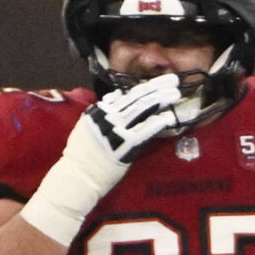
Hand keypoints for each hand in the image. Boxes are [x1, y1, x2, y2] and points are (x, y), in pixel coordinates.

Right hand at [78, 72, 203, 171]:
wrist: (80, 174)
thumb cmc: (84, 153)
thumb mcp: (88, 125)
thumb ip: (102, 110)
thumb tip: (116, 96)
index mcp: (100, 110)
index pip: (128, 95)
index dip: (147, 86)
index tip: (162, 81)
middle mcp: (107, 115)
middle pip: (136, 98)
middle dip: (157, 87)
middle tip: (174, 80)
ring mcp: (116, 128)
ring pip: (141, 109)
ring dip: (160, 99)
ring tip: (175, 93)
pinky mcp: (124, 144)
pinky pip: (144, 130)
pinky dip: (157, 121)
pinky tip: (170, 116)